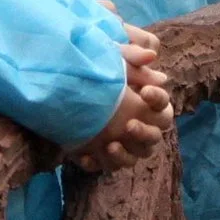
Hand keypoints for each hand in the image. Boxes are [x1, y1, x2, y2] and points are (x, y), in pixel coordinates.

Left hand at [72, 29, 173, 170]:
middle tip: (129, 124)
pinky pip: (103, 166)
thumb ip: (129, 53)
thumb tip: (151, 55)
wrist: (57, 81)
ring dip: (124, 154)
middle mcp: (136, 124)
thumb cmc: (93, 65)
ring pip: (133, 158)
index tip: (144, 91)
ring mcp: (118, 141)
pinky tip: (85, 155)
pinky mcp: (97, 153)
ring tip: (111, 144)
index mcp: (144, 103)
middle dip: (145, 132)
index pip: (163, 105)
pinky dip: (96, 163)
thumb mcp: (109, 54)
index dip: (158, 99)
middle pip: (154, 137)